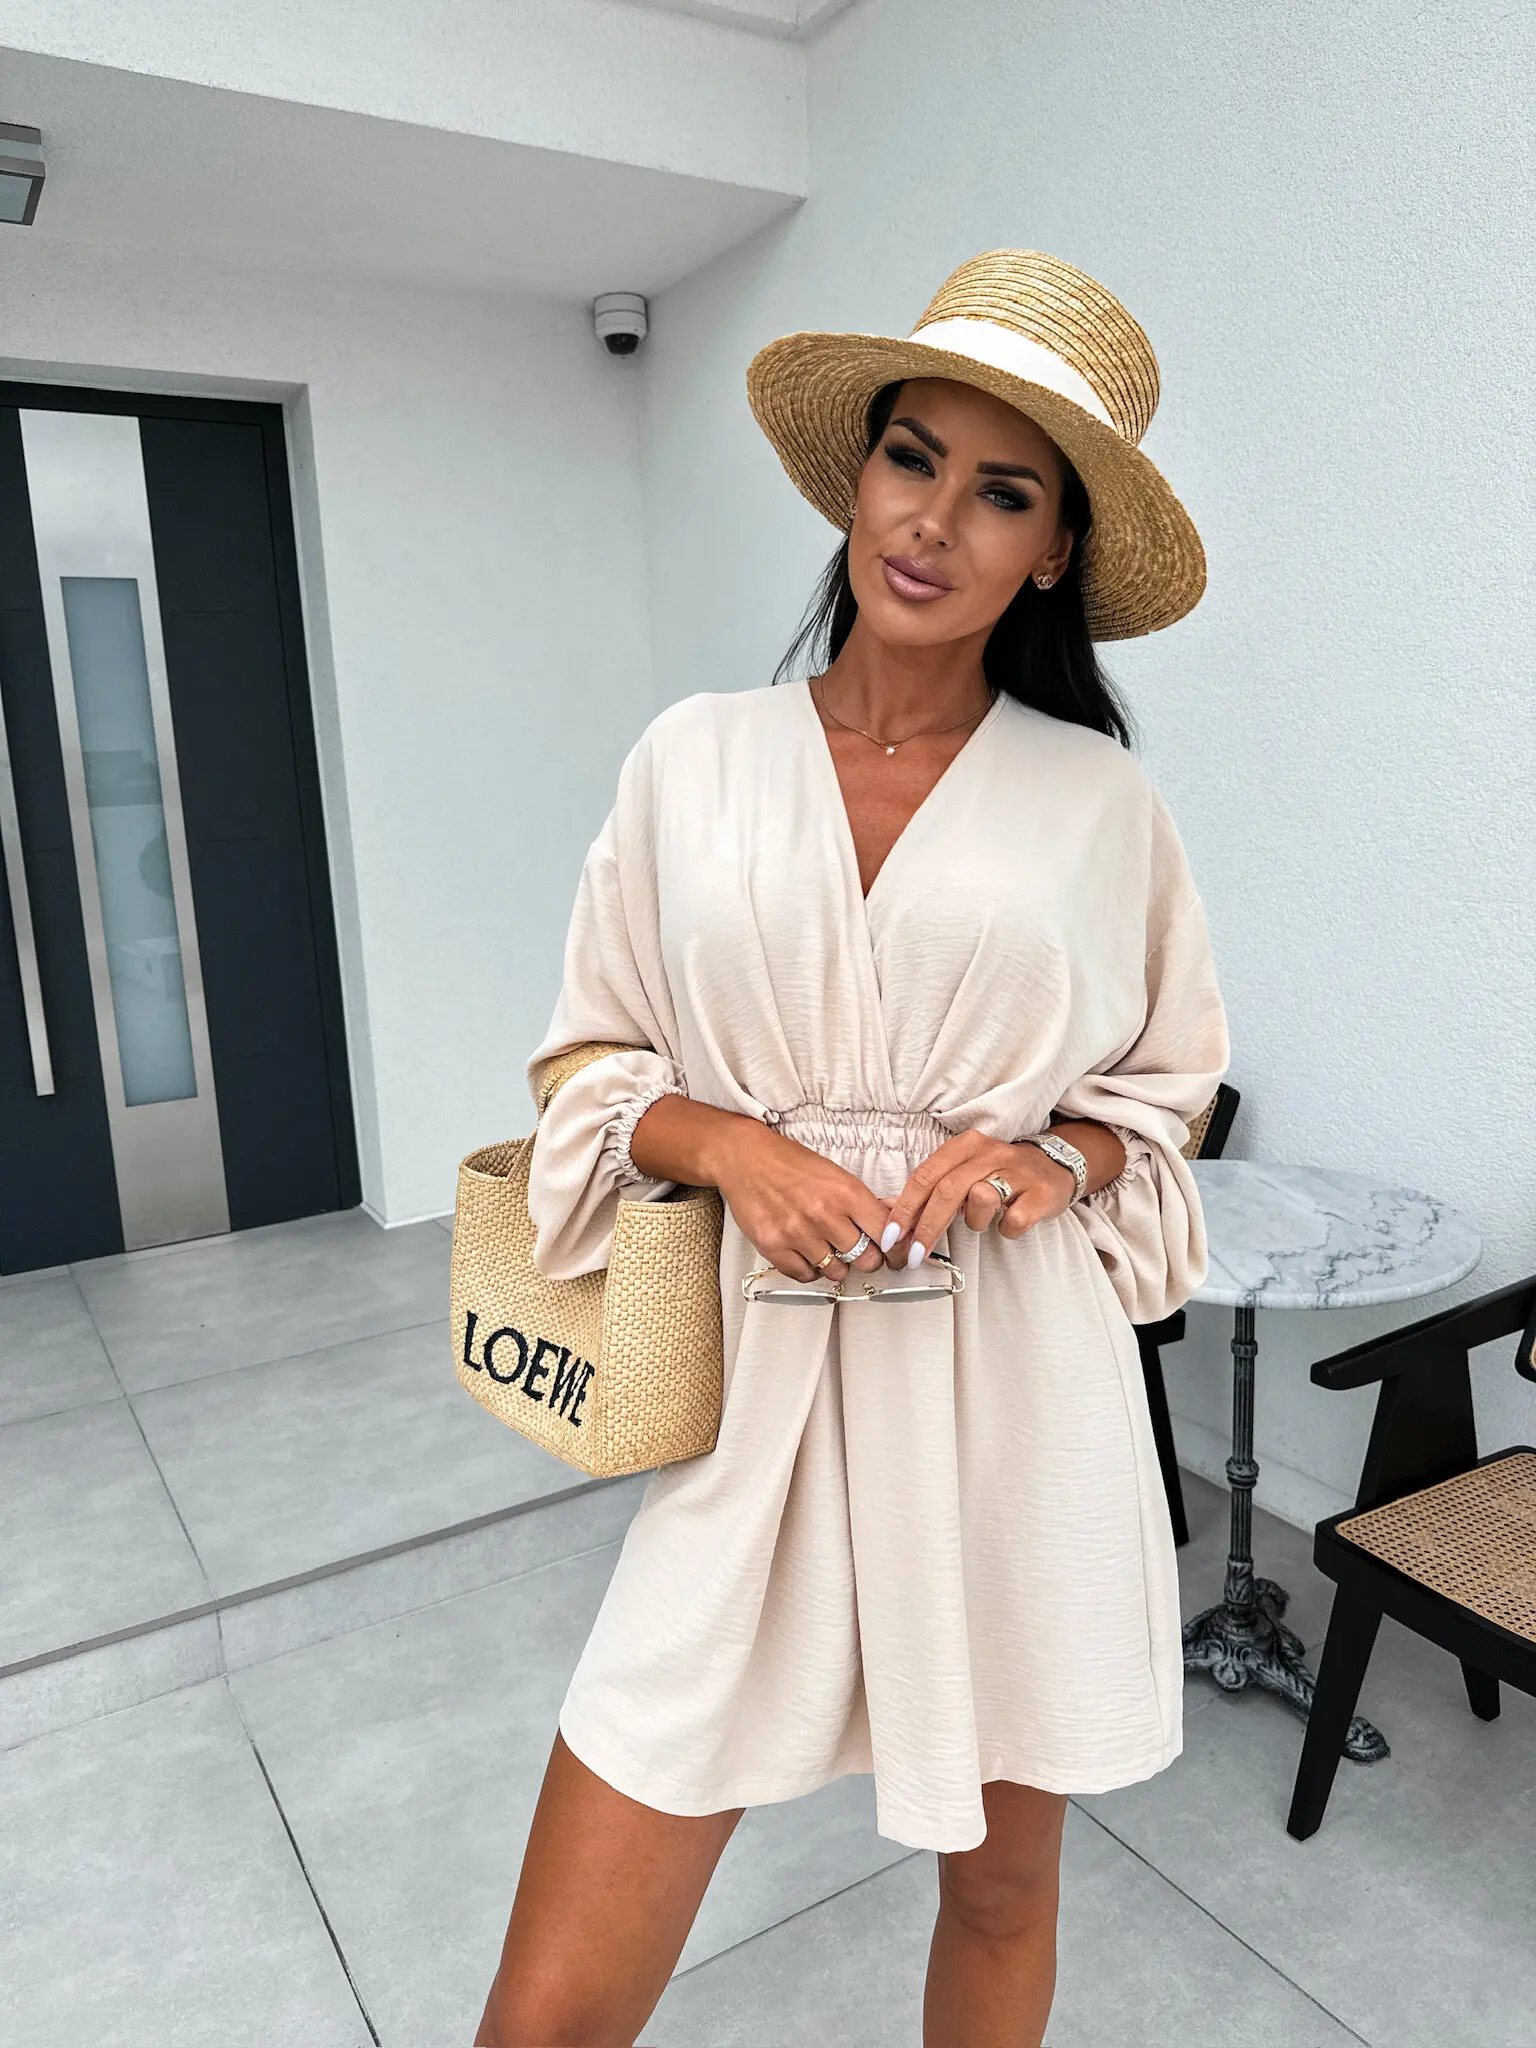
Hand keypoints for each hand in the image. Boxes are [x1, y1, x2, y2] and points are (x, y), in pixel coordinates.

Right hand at [710, 1120, 890, 1282]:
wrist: (746, 1159)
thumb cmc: (789, 1163)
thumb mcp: (836, 1174)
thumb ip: (863, 1202)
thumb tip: (892, 1223)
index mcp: (846, 1192)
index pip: (886, 1233)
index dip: (894, 1248)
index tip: (894, 1255)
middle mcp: (823, 1214)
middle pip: (866, 1260)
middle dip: (867, 1260)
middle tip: (861, 1254)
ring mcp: (798, 1233)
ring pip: (837, 1272)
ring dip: (837, 1266)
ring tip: (829, 1250)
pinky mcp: (774, 1246)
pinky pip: (805, 1275)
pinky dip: (811, 1270)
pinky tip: (809, 1255)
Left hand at [881, 1132, 1075, 1266]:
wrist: (1055, 1166)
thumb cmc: (1000, 1174)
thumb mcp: (965, 1171)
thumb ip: (932, 1190)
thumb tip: (891, 1218)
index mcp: (965, 1145)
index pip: (925, 1176)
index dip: (904, 1208)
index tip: (892, 1236)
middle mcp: (989, 1153)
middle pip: (947, 1191)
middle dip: (926, 1227)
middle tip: (914, 1256)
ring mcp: (1017, 1171)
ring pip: (980, 1200)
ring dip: (974, 1221)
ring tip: (981, 1220)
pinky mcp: (1040, 1193)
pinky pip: (1013, 1221)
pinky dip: (1006, 1230)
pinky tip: (1009, 1222)